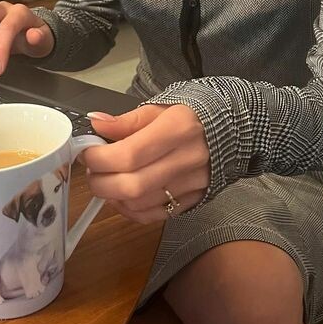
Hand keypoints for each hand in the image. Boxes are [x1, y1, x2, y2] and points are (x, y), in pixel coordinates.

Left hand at [82, 104, 209, 223]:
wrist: (233, 129)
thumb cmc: (193, 115)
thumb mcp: (161, 108)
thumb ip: (127, 120)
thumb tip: (96, 122)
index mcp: (178, 129)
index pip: (128, 154)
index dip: (100, 158)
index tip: (88, 153)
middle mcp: (187, 160)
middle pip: (132, 185)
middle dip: (100, 182)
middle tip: (92, 171)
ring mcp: (193, 185)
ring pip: (140, 204)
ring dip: (113, 196)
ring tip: (108, 179)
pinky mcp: (194, 201)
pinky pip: (155, 216)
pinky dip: (131, 210)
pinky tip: (124, 196)